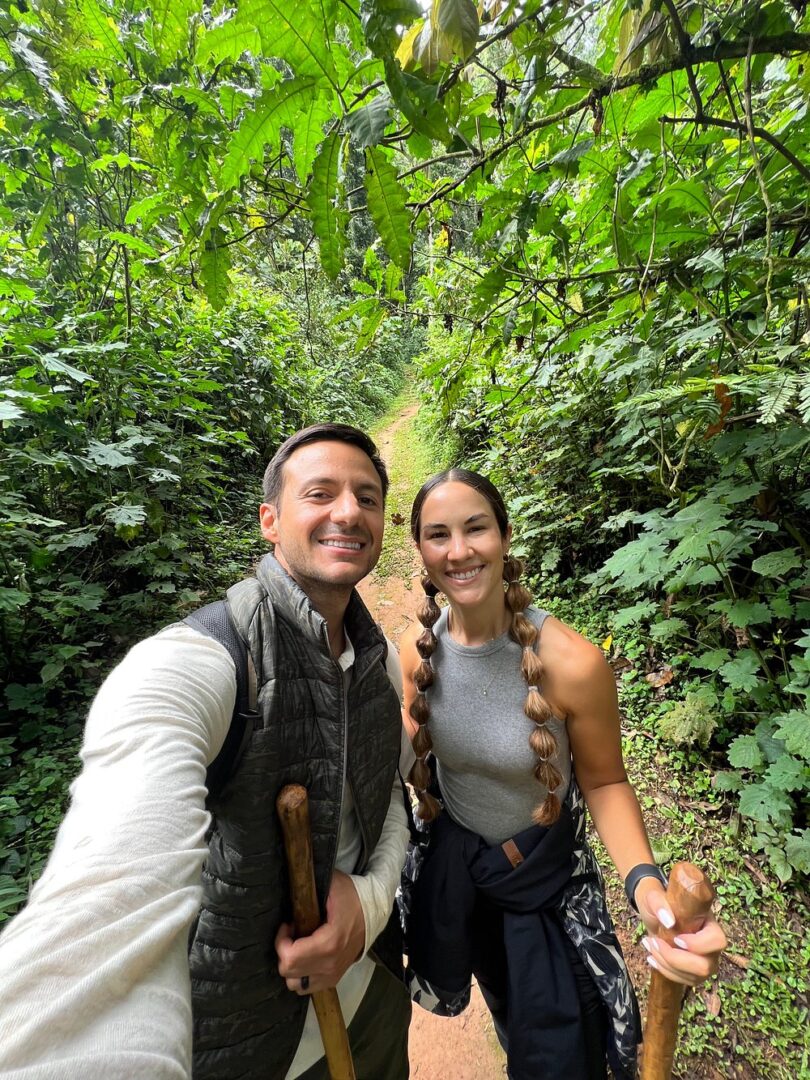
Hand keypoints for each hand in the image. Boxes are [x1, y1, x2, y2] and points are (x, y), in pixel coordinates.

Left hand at [275, 870, 365, 994]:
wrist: (374, 911)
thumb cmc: (351, 896)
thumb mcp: (331, 885)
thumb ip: (309, 888)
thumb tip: (292, 889)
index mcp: (329, 943)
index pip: (290, 957)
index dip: (281, 940)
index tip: (289, 924)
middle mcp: (330, 965)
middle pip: (289, 972)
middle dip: (284, 951)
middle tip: (293, 933)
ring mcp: (333, 975)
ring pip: (295, 984)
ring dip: (292, 966)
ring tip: (298, 946)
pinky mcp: (334, 978)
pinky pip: (307, 987)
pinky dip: (301, 974)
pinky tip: (306, 957)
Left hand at [635, 877, 726, 986]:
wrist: (653, 914)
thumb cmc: (656, 902)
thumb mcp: (652, 895)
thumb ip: (658, 902)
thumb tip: (669, 921)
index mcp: (708, 923)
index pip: (717, 941)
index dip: (698, 945)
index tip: (676, 939)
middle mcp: (711, 945)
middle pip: (706, 966)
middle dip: (675, 959)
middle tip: (654, 942)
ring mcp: (704, 960)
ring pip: (695, 978)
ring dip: (667, 965)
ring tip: (649, 945)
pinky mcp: (693, 972)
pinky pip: (684, 981)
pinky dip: (665, 971)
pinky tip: (652, 957)